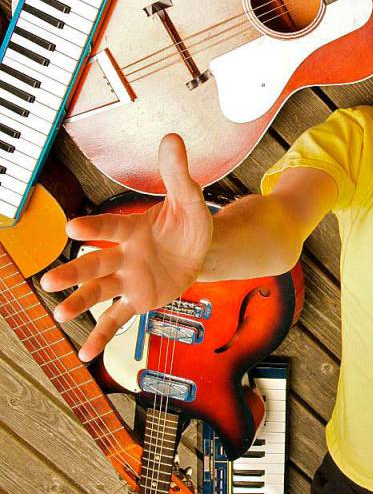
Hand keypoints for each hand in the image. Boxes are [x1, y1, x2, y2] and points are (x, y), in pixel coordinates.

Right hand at [40, 134, 212, 360]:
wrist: (201, 249)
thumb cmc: (188, 223)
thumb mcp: (189, 198)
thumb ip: (177, 173)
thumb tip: (172, 138)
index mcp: (133, 229)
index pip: (110, 227)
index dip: (94, 226)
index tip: (73, 227)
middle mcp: (124, 255)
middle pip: (95, 264)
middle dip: (74, 273)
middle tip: (50, 280)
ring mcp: (128, 279)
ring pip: (99, 292)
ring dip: (79, 302)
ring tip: (60, 315)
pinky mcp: (138, 300)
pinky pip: (117, 319)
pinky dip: (102, 336)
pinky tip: (85, 354)